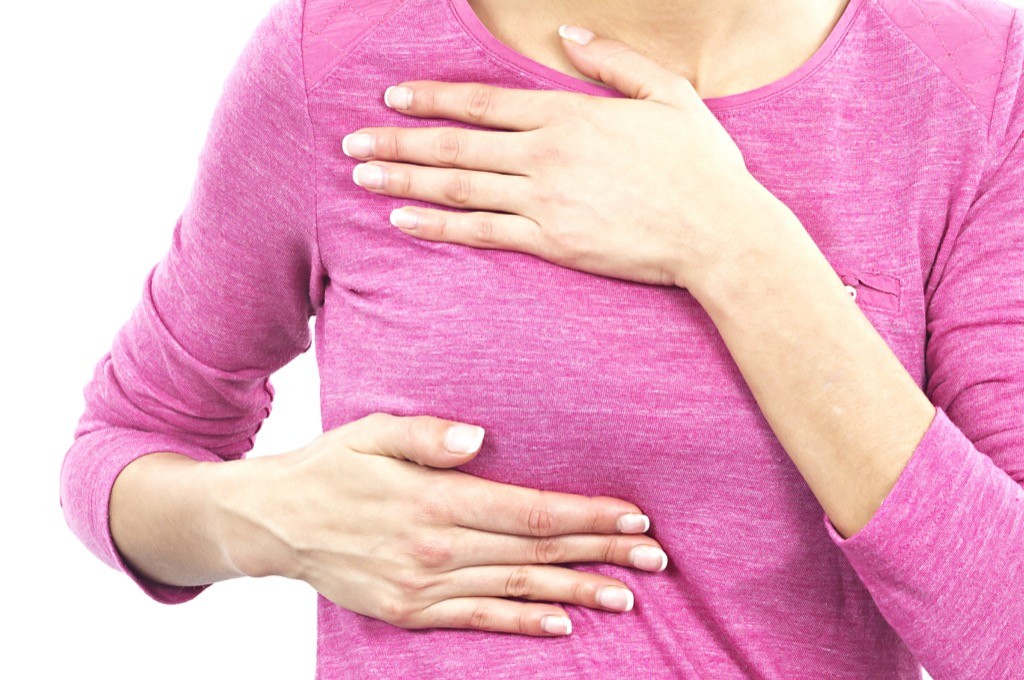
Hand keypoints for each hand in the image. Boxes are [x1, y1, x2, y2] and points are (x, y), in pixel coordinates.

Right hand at [214, 412, 667, 636]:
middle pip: (535, 553)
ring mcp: (423, 587)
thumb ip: (426, 436)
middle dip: (601, 554)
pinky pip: (478, 620)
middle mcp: (436, 549)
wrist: (272, 523)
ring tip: (627, 596)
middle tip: (655, 558)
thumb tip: (477, 440)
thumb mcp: (371, 433)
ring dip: (577, 593)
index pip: (529, 511)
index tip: (633, 517)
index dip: (586, 516)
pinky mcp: (409, 611)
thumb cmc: (329, 468)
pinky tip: (562, 625)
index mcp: (434, 500)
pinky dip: (523, 624)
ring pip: (517, 591)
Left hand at [342, 25, 792, 292]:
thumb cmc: (700, 164)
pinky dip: (438, 227)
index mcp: (568, 114)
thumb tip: (567, 33)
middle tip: (352, 142)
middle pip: (455, 144)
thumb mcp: (667, 93)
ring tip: (362, 177)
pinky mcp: (551, 243)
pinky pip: (482, 232)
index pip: (482, 101)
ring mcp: (544, 200)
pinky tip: (403, 221)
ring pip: (458, 187)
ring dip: (405, 180)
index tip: (393, 98)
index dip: (432, 98)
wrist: (720, 231)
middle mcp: (545, 154)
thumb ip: (612, 60)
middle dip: (398, 141)